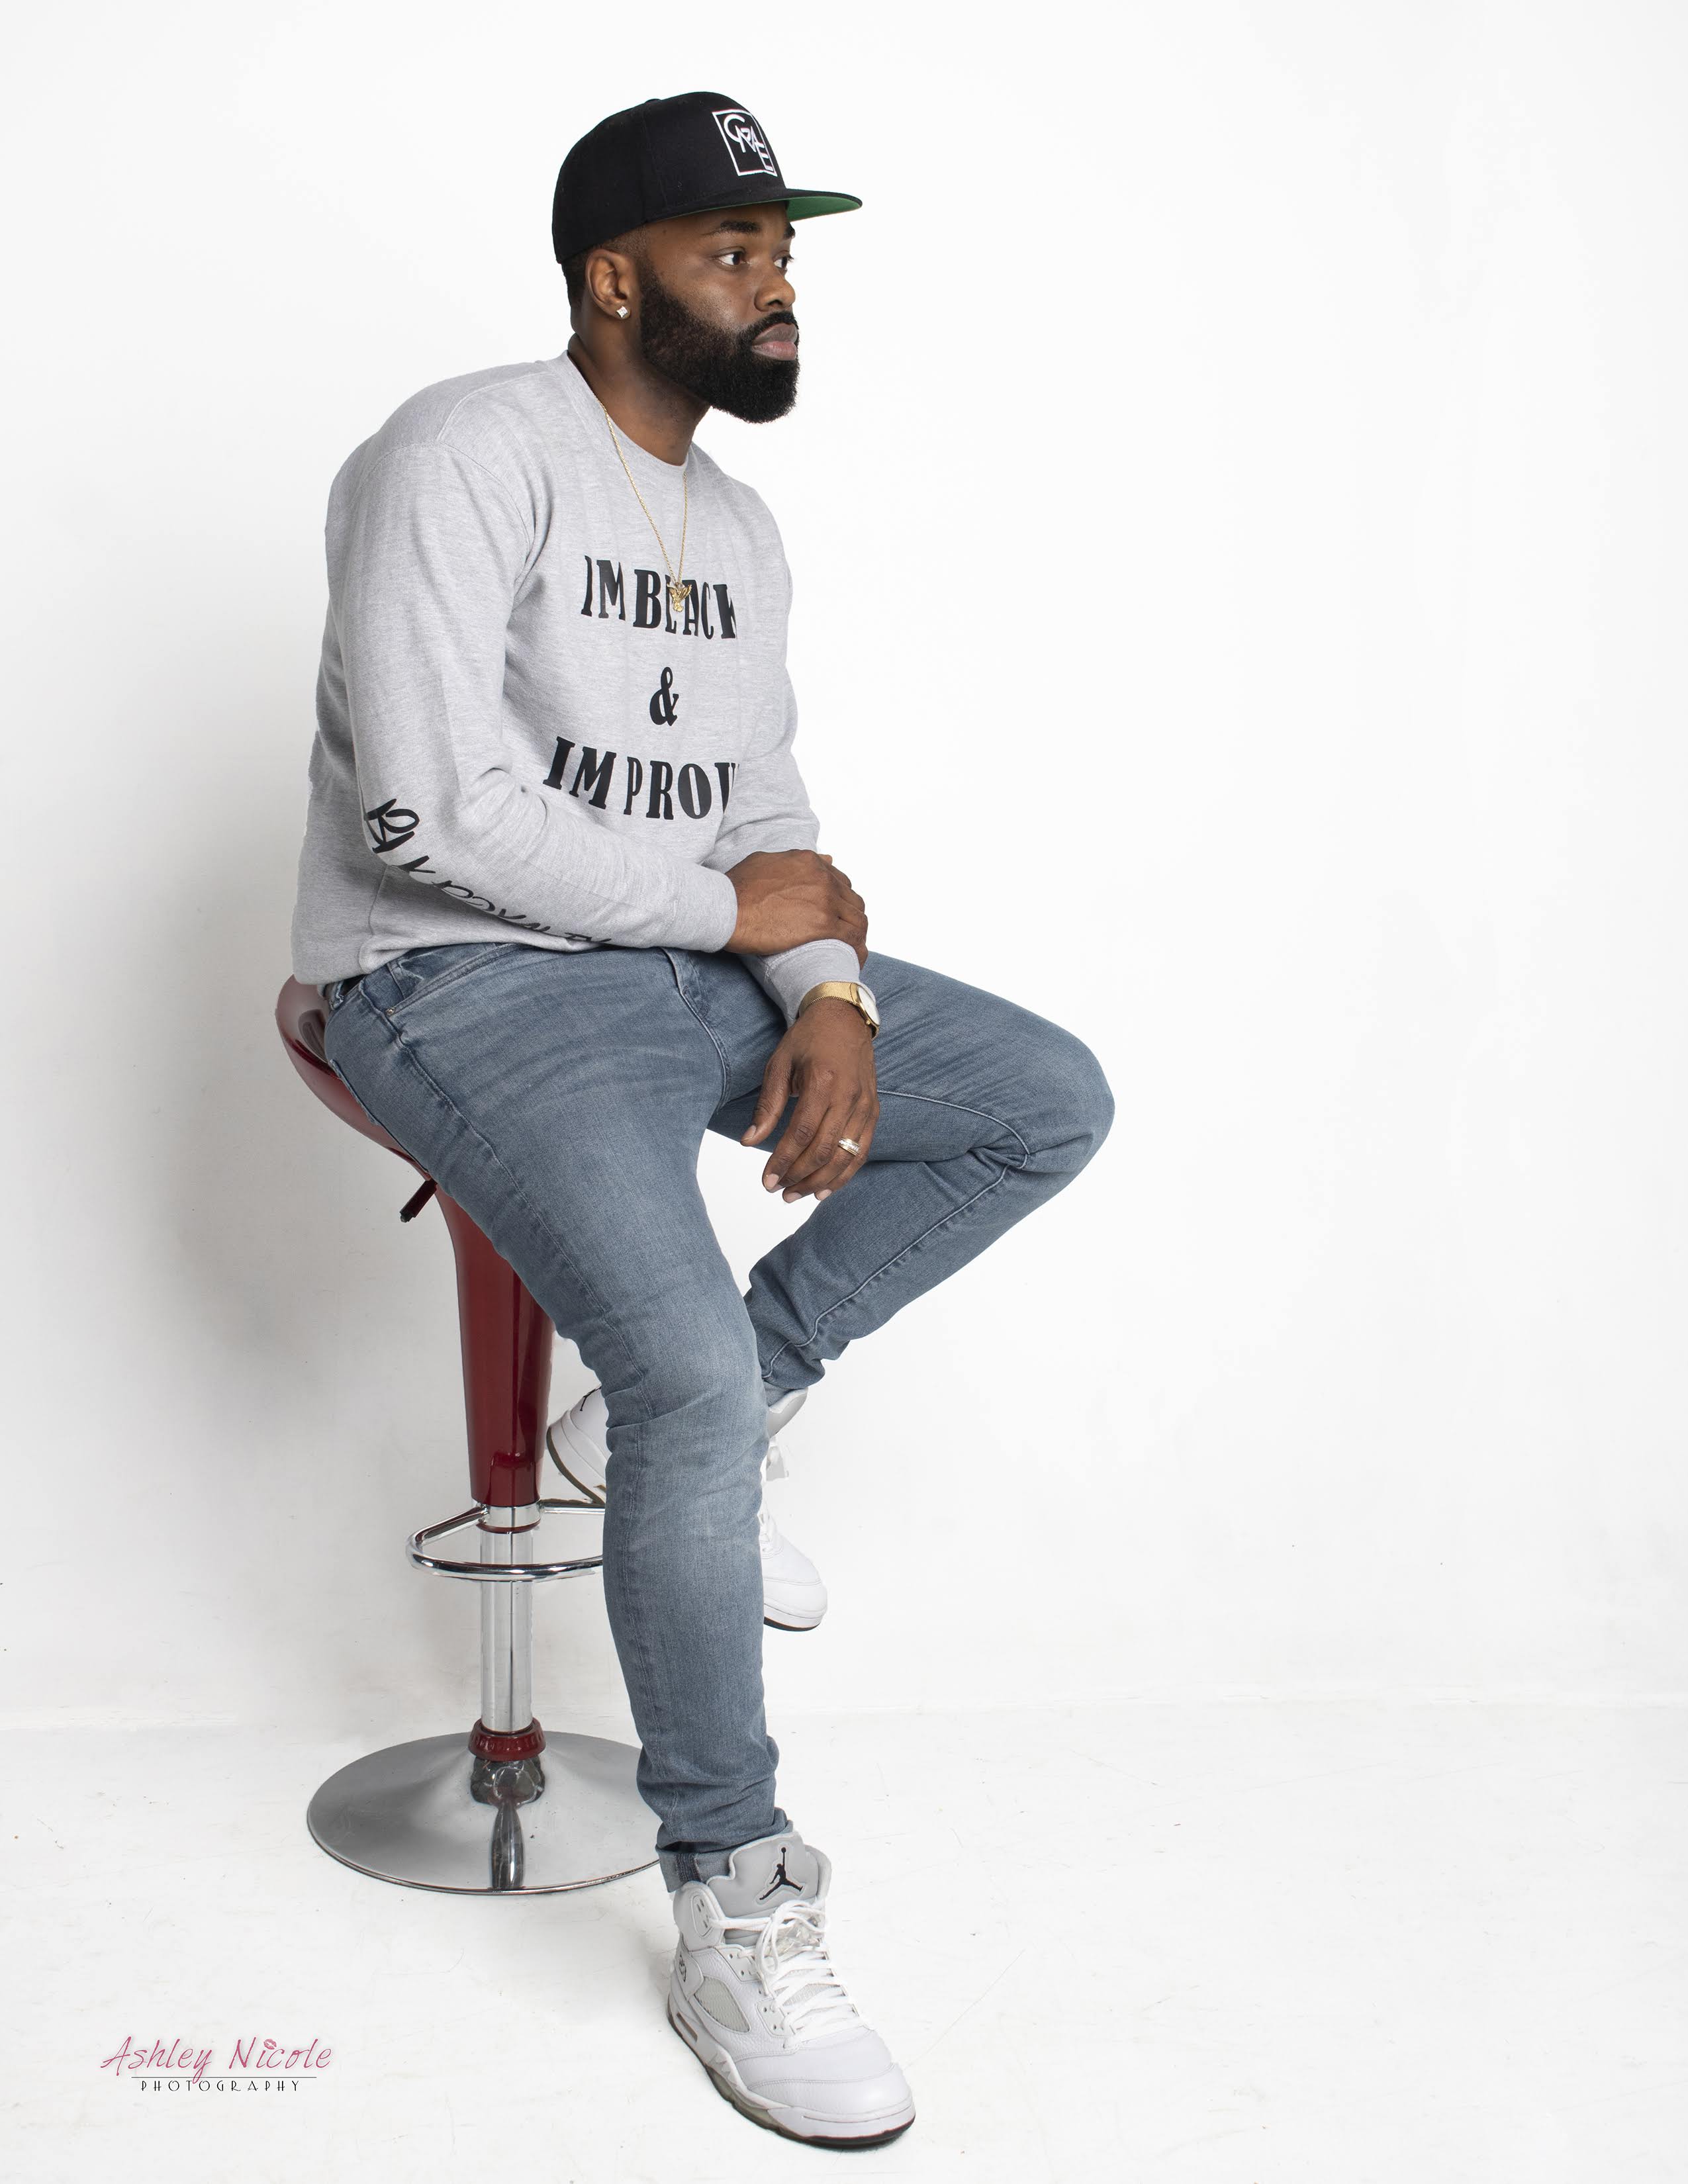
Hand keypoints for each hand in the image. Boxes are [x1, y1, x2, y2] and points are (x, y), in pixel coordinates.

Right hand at [726, 850, 867, 966]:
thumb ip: (795, 860)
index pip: (839, 880)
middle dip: (849, 917)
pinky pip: (852, 937)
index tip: (834, 913)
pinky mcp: (823, 924)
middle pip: (852, 899)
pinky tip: (853, 959)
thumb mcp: (766, 861)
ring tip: (850, 949)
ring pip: (857, 918)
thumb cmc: (737, 888)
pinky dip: (857, 948)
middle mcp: (822, 877)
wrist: (727, 908)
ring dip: (856, 933)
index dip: (839, 899)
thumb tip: (824, 858)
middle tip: (842, 934)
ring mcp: (825, 900)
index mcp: (809, 862)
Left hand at [741, 1001, 878, 1200]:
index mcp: (822, 1081)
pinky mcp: (874, 1111)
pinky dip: (844, 1174)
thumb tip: (749, 1142)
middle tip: (777, 1191)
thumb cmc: (807, 1040)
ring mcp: (865, 1105)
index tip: (766, 1181)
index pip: (801, 1134)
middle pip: (823, 1150)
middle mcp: (848, 1096)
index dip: (783, 1162)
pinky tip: (825, 1189)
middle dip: (798, 1176)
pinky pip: (861, 1151)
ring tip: (796, 1195)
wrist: (844, 1018)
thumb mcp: (779, 1065)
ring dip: (819, 1182)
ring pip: (844, 1156)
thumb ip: (767, 1106)